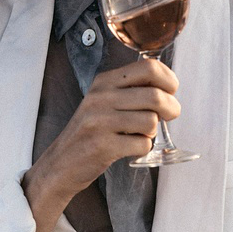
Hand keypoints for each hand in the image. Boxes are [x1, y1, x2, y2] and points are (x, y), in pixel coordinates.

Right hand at [22, 59, 180, 231]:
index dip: (169, 80)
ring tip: (140, 135)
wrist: (61, 164)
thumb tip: (168, 89)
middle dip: (171, 109)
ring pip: (151, 122)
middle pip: (155, 96)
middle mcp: (101, 97)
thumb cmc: (89, 133)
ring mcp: (100, 122)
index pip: (148, 67)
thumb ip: (130, 91)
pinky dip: (142, 149)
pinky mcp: (103, 146)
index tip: (172, 91)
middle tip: (170, 116)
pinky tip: (130, 148)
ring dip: (152, 132)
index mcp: (104, 82)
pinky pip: (142, 145)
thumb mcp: (103, 102)